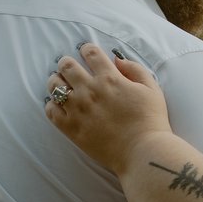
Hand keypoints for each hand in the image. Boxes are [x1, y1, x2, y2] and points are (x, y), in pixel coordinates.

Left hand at [43, 41, 171, 174]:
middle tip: (70, 68)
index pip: (90, 52)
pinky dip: (52, 105)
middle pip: (66, 65)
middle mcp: (90, 90)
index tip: (87, 53)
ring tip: (62, 85)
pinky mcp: (71, 128)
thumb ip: (135, 70)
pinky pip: (51, 110)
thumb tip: (117, 60)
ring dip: (57, 81)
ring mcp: (78, 109)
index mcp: (109, 78)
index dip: (87, 49)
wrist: (142, 152)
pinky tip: (59, 106)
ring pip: (54, 85)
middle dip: (67, 63)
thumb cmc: (151, 120)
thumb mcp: (151, 88)